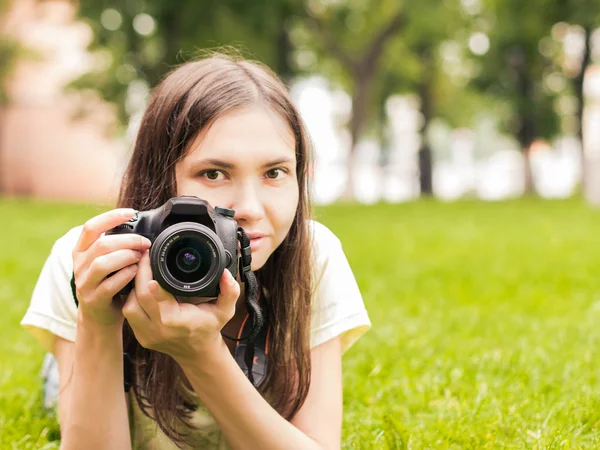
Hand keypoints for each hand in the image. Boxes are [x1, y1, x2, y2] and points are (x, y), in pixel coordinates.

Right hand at [72, 208, 151, 327]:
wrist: (99, 316)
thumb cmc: (108, 283)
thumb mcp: (107, 261)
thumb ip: (116, 246)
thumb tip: (141, 229)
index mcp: (82, 251)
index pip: (91, 227)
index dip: (111, 217)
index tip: (131, 213)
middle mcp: (79, 265)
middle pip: (101, 244)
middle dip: (128, 240)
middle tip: (144, 243)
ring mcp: (85, 283)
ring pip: (102, 264)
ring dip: (126, 257)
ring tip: (140, 257)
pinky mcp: (94, 299)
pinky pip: (109, 285)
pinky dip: (125, 275)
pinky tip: (136, 272)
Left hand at [122, 249, 240, 364]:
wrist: (198, 353)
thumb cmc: (209, 328)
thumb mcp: (225, 310)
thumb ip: (230, 291)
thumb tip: (225, 274)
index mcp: (177, 321)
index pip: (155, 295)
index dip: (148, 275)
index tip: (150, 256)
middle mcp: (158, 329)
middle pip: (138, 296)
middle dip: (139, 273)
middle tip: (144, 256)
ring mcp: (147, 335)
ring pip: (129, 305)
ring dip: (133, 287)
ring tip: (141, 271)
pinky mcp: (140, 336)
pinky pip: (129, 313)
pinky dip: (132, 299)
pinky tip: (139, 287)